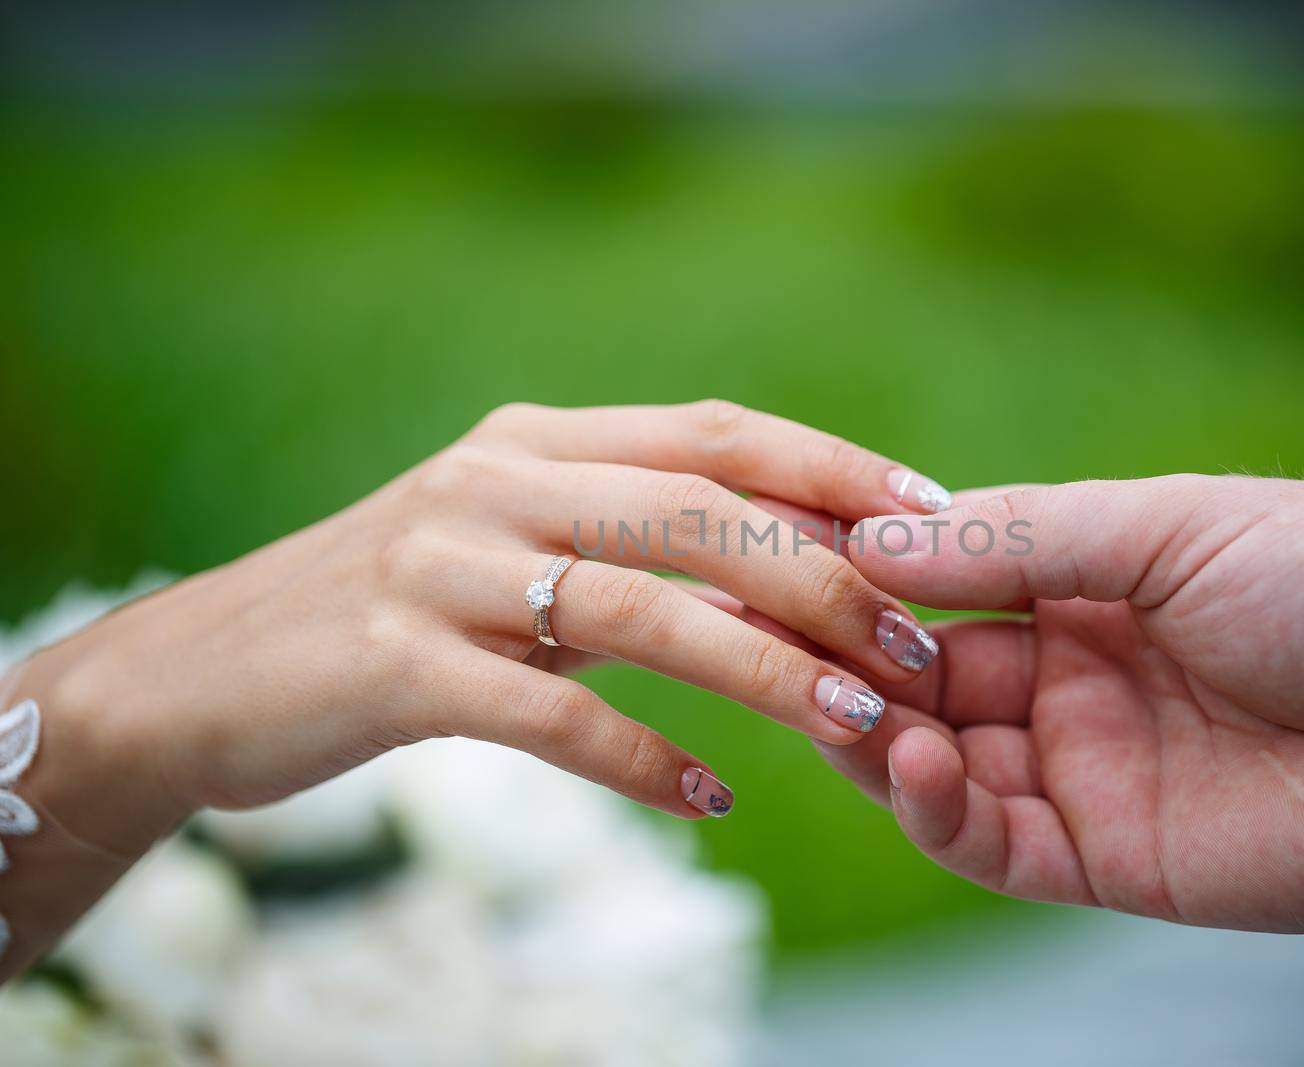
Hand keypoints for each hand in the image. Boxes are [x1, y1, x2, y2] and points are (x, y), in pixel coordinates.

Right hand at [15, 400, 952, 854]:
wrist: (199, 671)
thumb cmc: (390, 611)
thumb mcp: (510, 541)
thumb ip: (628, 538)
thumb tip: (784, 563)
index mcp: (540, 439)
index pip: (718, 434)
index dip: (834, 469)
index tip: (934, 517)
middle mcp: (497, 481)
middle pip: (698, 512)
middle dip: (825, 576)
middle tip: (916, 646)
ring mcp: (442, 568)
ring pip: (639, 609)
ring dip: (762, 669)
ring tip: (856, 724)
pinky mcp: (397, 665)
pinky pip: (548, 712)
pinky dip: (638, 758)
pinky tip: (708, 797)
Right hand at [819, 475, 1303, 931]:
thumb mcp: (1170, 528)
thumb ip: (1026, 539)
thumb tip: (876, 538)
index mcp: (1079, 588)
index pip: (936, 586)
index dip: (860, 578)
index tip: (778, 558)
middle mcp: (1064, 680)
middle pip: (916, 677)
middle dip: (845, 660)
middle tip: (769, 638)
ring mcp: (1078, 769)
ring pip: (932, 763)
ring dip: (870, 736)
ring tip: (834, 705)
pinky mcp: (1103, 854)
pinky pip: (990, 842)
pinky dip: (934, 810)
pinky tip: (909, 762)